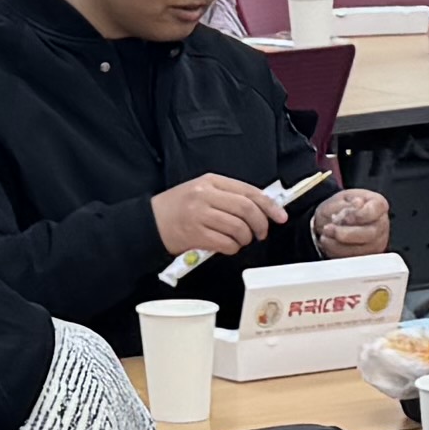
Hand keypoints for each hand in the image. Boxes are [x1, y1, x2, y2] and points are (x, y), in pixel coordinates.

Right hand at [149, 173, 284, 260]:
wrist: (149, 222)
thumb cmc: (177, 208)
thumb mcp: (201, 190)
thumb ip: (228, 195)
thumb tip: (260, 207)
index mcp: (210, 181)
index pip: (248, 191)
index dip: (269, 205)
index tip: (280, 216)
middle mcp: (205, 195)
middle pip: (247, 209)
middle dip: (260, 224)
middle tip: (261, 233)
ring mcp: (199, 215)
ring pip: (238, 228)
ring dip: (245, 238)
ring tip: (240, 240)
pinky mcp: (195, 234)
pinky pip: (226, 243)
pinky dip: (232, 248)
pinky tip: (228, 247)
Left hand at [310, 187, 389, 259]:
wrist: (335, 219)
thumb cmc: (342, 207)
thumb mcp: (339, 199)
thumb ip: (346, 203)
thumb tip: (356, 205)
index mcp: (378, 205)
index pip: (375, 210)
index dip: (359, 215)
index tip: (345, 217)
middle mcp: (381, 225)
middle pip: (370, 234)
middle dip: (346, 234)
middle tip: (328, 229)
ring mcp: (376, 243)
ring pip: (361, 250)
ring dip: (338, 245)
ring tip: (325, 235)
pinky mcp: (366, 257)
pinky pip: (352, 260)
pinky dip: (336, 252)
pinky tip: (328, 243)